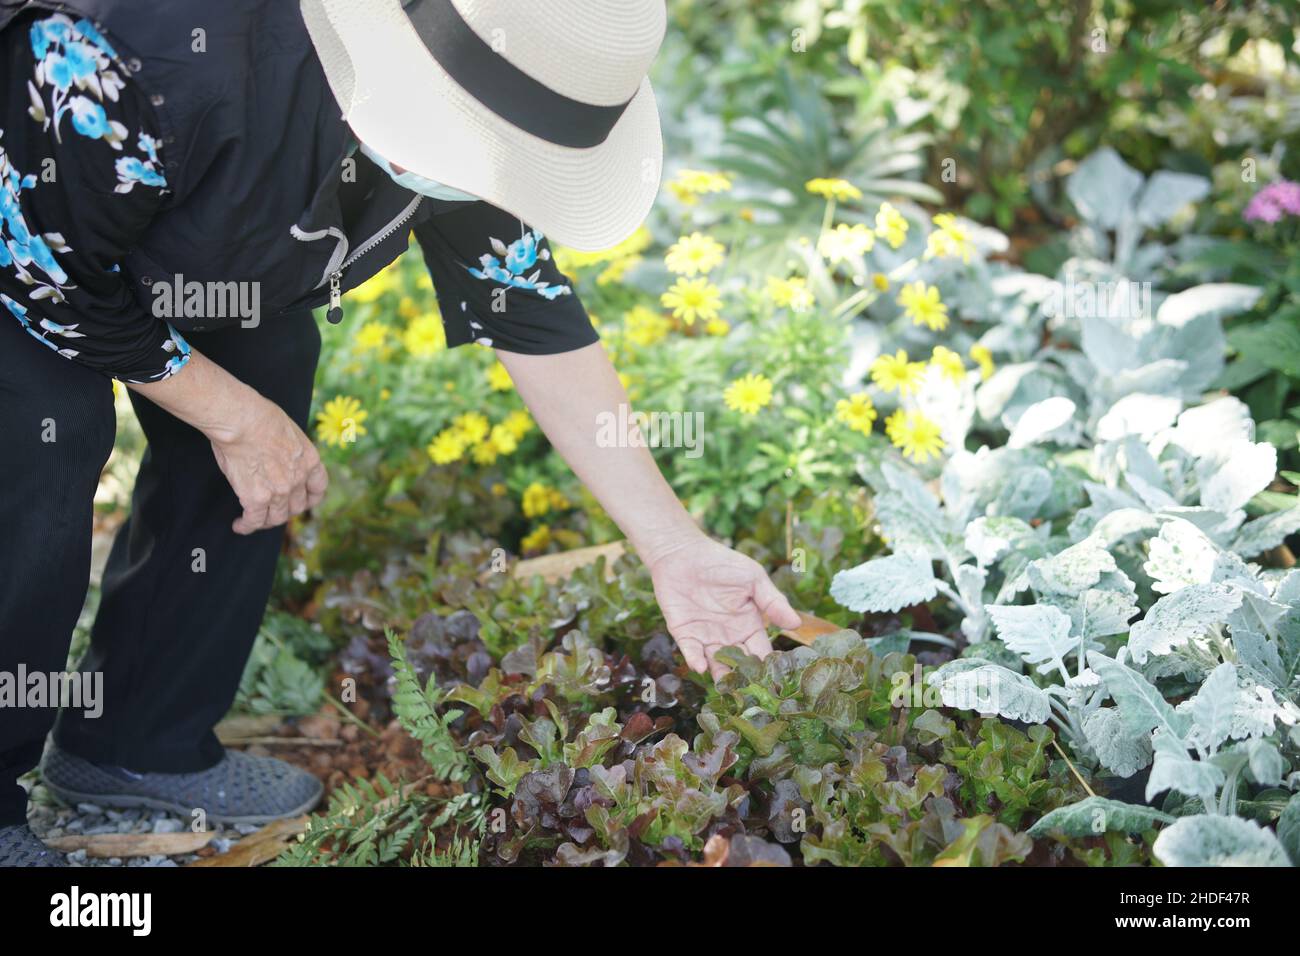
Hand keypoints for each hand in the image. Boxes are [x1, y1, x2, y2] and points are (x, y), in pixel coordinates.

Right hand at [208, 394, 328, 533]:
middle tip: (273, 509)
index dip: (310, 498)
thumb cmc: (259, 417)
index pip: (318, 488)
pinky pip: (254, 520)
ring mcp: (279, 492)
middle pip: (297, 506)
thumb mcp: (289, 432)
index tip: (303, 501)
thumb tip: (280, 457)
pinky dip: (247, 525)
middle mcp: (299, 479)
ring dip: (266, 521)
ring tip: (254, 520)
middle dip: (286, 510)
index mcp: (310, 460)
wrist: (242, 420)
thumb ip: (290, 451)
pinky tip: (240, 525)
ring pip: (276, 517)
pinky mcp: (257, 499)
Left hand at [646, 533, 801, 679]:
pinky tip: (701, 666)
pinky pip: (691, 651)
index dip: (767, 666)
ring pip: (716, 664)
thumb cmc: (722, 563)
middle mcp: (729, 636)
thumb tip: (797, 623)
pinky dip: (695, 660)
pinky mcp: (684, 633)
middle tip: (751, 692)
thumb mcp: (753, 579)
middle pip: (740, 664)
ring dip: (721, 675)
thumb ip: (773, 602)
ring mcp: (706, 636)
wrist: (684, 552)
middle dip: (745, 678)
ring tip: (727, 686)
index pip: (761, 651)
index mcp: (749, 625)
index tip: (774, 680)